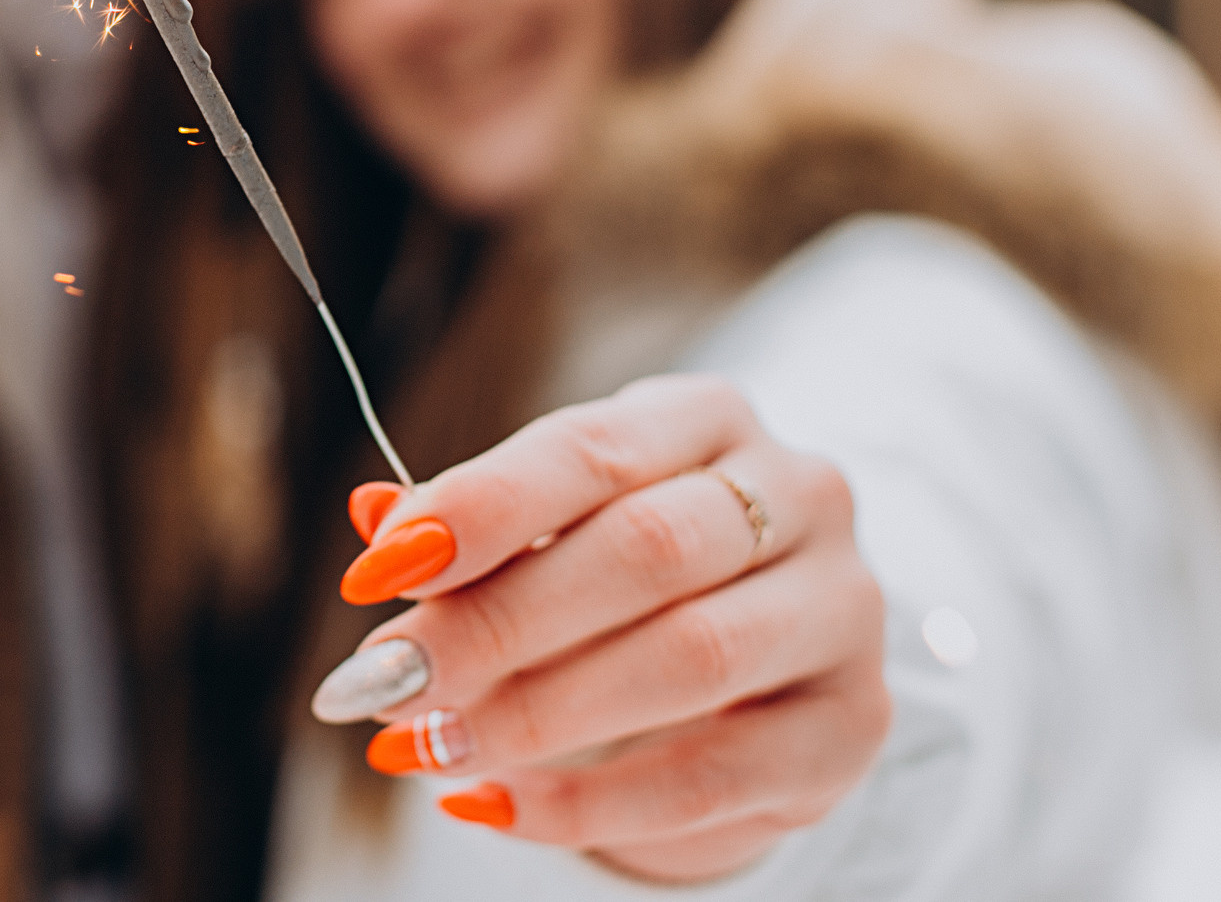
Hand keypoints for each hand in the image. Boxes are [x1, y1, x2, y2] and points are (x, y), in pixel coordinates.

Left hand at [313, 375, 888, 882]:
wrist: (759, 666)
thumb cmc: (628, 573)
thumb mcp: (551, 529)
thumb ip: (474, 532)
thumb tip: (373, 520)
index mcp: (707, 417)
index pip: (588, 448)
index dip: (476, 510)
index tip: (370, 575)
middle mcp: (799, 493)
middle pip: (644, 550)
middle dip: (495, 622)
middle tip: (387, 677)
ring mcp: (840, 609)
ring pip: (690, 658)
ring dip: (536, 711)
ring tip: (427, 745)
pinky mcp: (850, 726)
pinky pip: (715, 777)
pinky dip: (588, 802)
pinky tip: (490, 804)